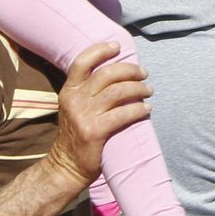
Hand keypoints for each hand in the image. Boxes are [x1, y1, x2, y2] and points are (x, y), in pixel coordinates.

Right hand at [42, 43, 150, 190]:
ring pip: (118, 92)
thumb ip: (88, 91)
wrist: (65, 168)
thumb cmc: (76, 135)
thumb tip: (118, 72)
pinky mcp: (94, 132)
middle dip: (130, 70)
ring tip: (148, 90)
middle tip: (144, 74)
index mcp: (68, 91)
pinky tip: (147, 109)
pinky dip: (138, 109)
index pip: (82, 62)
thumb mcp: (74, 108)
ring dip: (138, 88)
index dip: (100, 50)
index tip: (118, 47)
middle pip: (107, 74)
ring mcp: (84, 116)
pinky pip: (123, 114)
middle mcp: (74, 100)